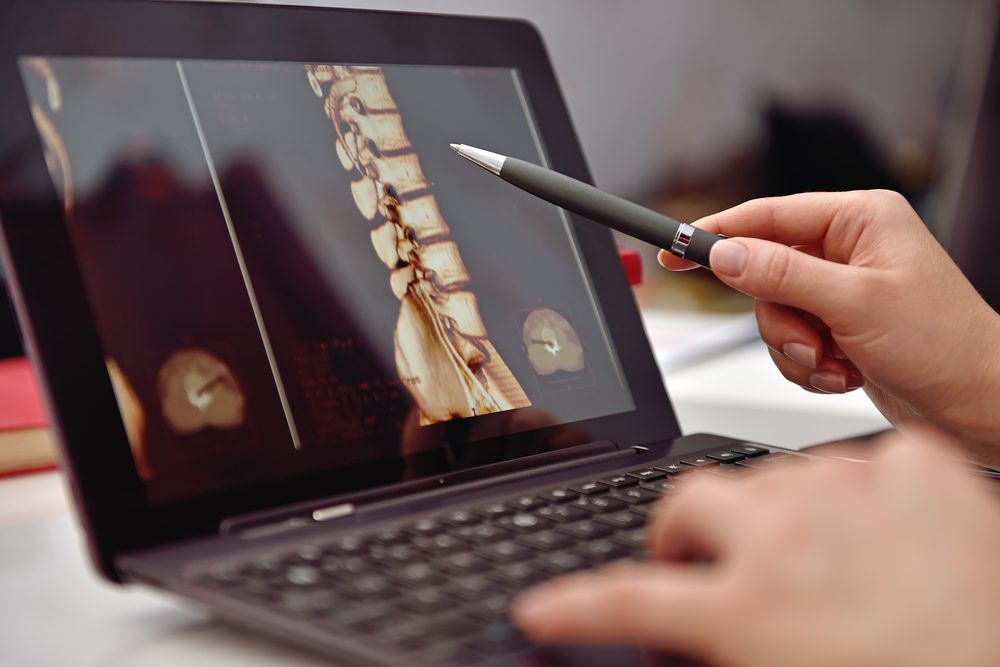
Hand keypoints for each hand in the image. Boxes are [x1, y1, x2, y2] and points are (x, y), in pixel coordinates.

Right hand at [512, 430, 999, 666]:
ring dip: (784, 518)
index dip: (575, 605)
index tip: (545, 607)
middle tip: (710, 566)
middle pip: (690, 503)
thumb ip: (718, 644)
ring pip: (778, 480)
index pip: (625, 600)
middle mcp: (787, 540)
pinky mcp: (918, 469)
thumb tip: (681, 637)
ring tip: (833, 568)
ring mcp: (853, 492)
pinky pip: (864, 465)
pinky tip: (892, 538)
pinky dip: (865, 496)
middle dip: (687, 535)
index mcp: (748, 612)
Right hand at [658, 191, 999, 462]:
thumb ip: (783, 275)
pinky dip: (809, 365)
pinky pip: (791, 341)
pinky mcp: (841, 326)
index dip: (719, 233)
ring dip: (796, 349)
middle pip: (764, 273)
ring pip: (774, 313)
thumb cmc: (947, 346)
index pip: (769, 216)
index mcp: (861, 220)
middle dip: (780, 319)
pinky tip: (844, 372)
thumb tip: (728, 254)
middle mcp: (850, 250)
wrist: (978, 404)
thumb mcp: (856, 304)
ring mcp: (844, 290)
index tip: (677, 248)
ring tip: (834, 364)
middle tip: (806, 343)